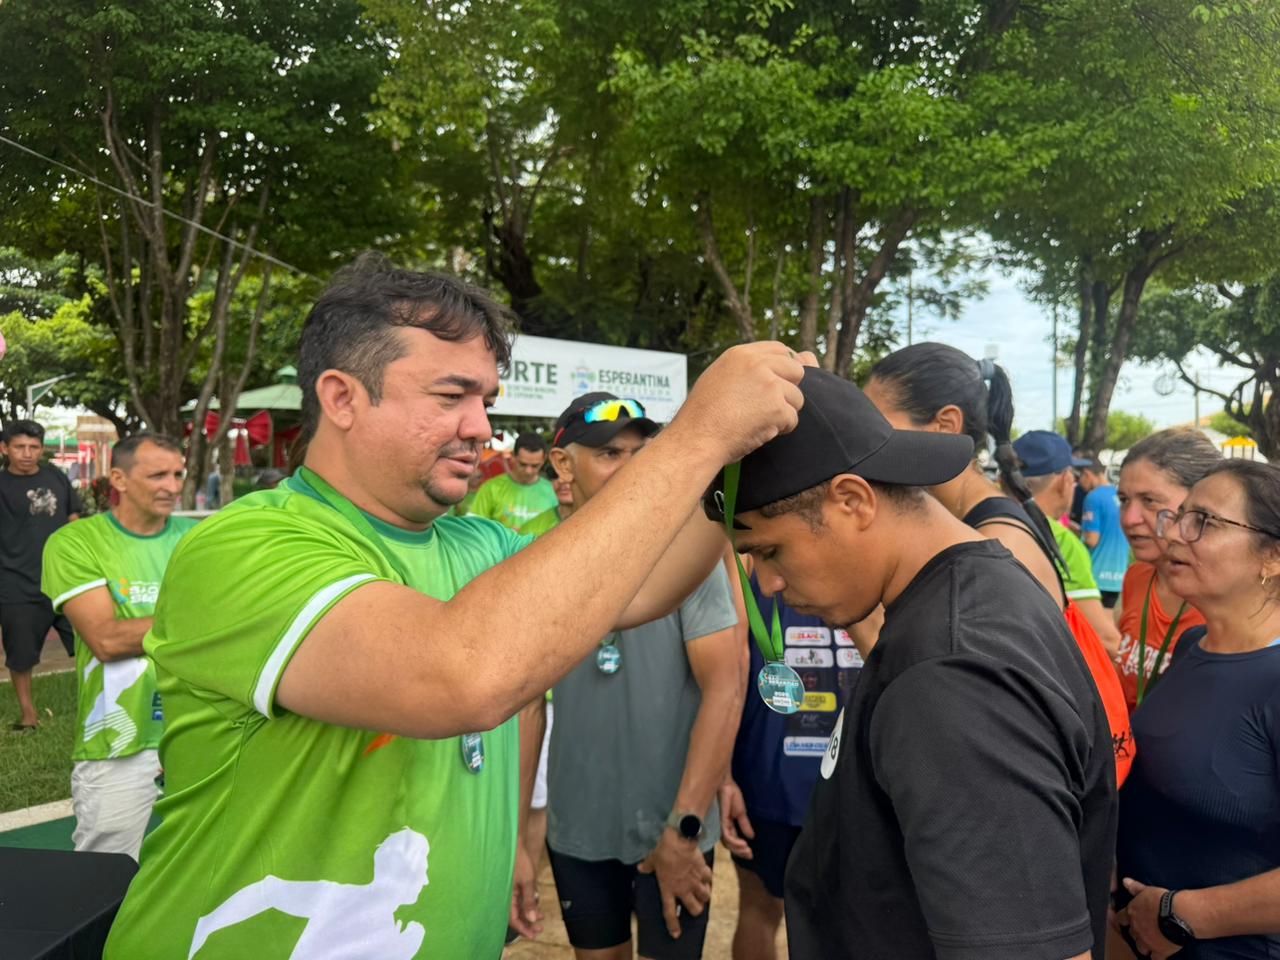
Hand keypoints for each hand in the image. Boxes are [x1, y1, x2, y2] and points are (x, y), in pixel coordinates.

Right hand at [508, 844, 542, 939]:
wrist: (517, 844)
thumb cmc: (520, 861)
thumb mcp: (527, 881)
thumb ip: (528, 900)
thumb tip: (532, 918)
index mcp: (507, 896)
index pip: (513, 919)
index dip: (523, 928)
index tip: (534, 934)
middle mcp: (508, 895)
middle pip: (516, 915)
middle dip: (528, 924)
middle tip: (539, 930)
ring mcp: (512, 890)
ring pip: (519, 908)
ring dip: (530, 914)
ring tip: (541, 918)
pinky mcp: (516, 885)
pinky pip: (521, 900)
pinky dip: (529, 905)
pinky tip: (536, 905)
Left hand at [637, 829, 713, 938]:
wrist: (680, 838)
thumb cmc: (664, 851)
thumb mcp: (652, 859)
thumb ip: (647, 866)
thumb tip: (640, 868)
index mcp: (668, 889)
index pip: (670, 912)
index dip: (673, 925)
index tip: (676, 934)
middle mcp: (683, 889)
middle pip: (695, 909)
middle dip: (696, 910)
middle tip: (694, 906)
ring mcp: (695, 881)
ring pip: (705, 897)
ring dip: (704, 897)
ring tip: (702, 893)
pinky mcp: (703, 871)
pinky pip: (709, 880)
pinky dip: (708, 880)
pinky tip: (706, 877)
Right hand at [674, 342, 811, 464]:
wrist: (696, 439)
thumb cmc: (702, 416)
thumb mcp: (717, 377)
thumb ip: (743, 369)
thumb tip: (767, 368)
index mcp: (741, 354)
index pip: (780, 349)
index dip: (784, 367)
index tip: (781, 382)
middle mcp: (757, 364)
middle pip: (796, 371)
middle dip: (789, 390)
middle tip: (772, 406)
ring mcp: (769, 385)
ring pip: (797, 398)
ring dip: (784, 413)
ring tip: (761, 422)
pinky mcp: (776, 407)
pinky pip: (792, 419)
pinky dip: (781, 430)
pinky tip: (761, 432)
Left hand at [718, 779, 755, 858]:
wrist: (725, 784)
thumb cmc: (731, 794)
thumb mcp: (741, 812)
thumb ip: (745, 824)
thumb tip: (751, 836)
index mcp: (727, 826)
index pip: (732, 842)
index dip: (741, 849)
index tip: (751, 854)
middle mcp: (723, 827)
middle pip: (729, 845)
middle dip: (740, 852)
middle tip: (750, 855)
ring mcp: (721, 825)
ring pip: (727, 843)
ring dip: (738, 848)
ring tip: (748, 850)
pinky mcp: (721, 821)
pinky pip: (727, 836)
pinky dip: (735, 841)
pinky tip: (744, 843)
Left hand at [1115, 878, 1181, 958]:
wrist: (1178, 914)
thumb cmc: (1164, 900)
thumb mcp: (1147, 890)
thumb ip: (1135, 887)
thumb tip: (1125, 881)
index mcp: (1132, 913)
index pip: (1120, 918)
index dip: (1123, 920)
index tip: (1126, 920)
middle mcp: (1137, 929)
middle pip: (1132, 934)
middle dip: (1137, 932)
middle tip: (1145, 930)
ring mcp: (1147, 941)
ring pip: (1141, 947)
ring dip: (1145, 945)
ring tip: (1152, 942)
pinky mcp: (1159, 951)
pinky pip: (1155, 958)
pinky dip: (1158, 956)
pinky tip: (1161, 954)